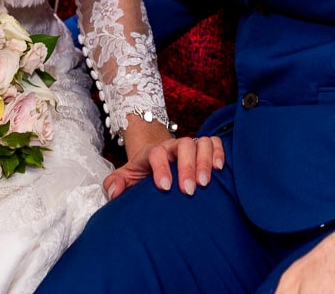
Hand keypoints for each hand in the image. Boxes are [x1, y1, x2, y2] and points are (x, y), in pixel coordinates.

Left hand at [103, 132, 224, 200]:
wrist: (154, 158)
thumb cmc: (141, 172)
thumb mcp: (125, 176)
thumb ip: (115, 183)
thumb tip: (114, 192)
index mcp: (152, 152)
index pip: (157, 153)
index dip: (161, 168)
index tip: (164, 188)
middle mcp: (172, 145)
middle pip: (183, 145)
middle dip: (187, 167)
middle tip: (189, 190)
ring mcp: (189, 145)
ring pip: (201, 142)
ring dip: (205, 161)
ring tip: (205, 183)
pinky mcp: (203, 146)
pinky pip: (214, 142)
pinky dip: (219, 152)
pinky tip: (220, 168)